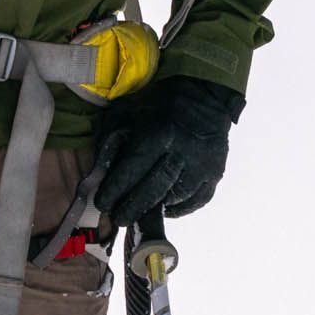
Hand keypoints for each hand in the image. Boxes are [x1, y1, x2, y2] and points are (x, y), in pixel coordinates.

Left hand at [93, 75, 243, 226]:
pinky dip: (179, 208)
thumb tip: (98, 171)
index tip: (103, 204)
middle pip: (153, 190)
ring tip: (139, 214)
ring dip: (155, 209)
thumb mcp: (128, 110)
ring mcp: (203, 165)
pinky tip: (164, 208)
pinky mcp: (216, 172)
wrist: (205, 95)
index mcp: (158, 134)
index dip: (115, 191)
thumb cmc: (160, 104)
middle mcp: (182, 152)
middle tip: (119, 218)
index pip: (132, 171)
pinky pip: (197, 200)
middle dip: (132, 208)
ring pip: (176, 198)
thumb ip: (110, 137)